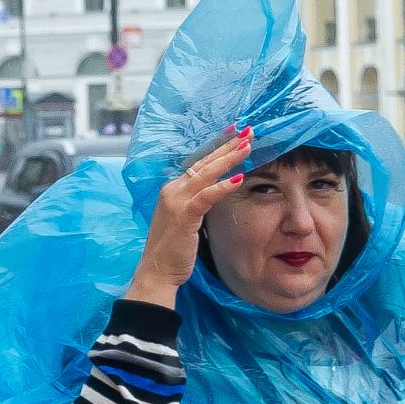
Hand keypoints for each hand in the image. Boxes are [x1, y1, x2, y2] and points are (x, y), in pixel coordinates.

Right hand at [123, 127, 252, 309]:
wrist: (156, 271)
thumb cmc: (172, 250)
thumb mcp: (184, 220)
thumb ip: (196, 203)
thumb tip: (214, 193)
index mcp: (172, 188)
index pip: (199, 163)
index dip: (219, 149)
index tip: (237, 136)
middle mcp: (172, 189)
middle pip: (204, 162)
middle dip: (227, 146)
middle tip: (248, 131)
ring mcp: (176, 200)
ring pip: (206, 173)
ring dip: (228, 159)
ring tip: (247, 147)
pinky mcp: (183, 215)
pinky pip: (205, 196)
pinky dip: (222, 187)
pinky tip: (238, 179)